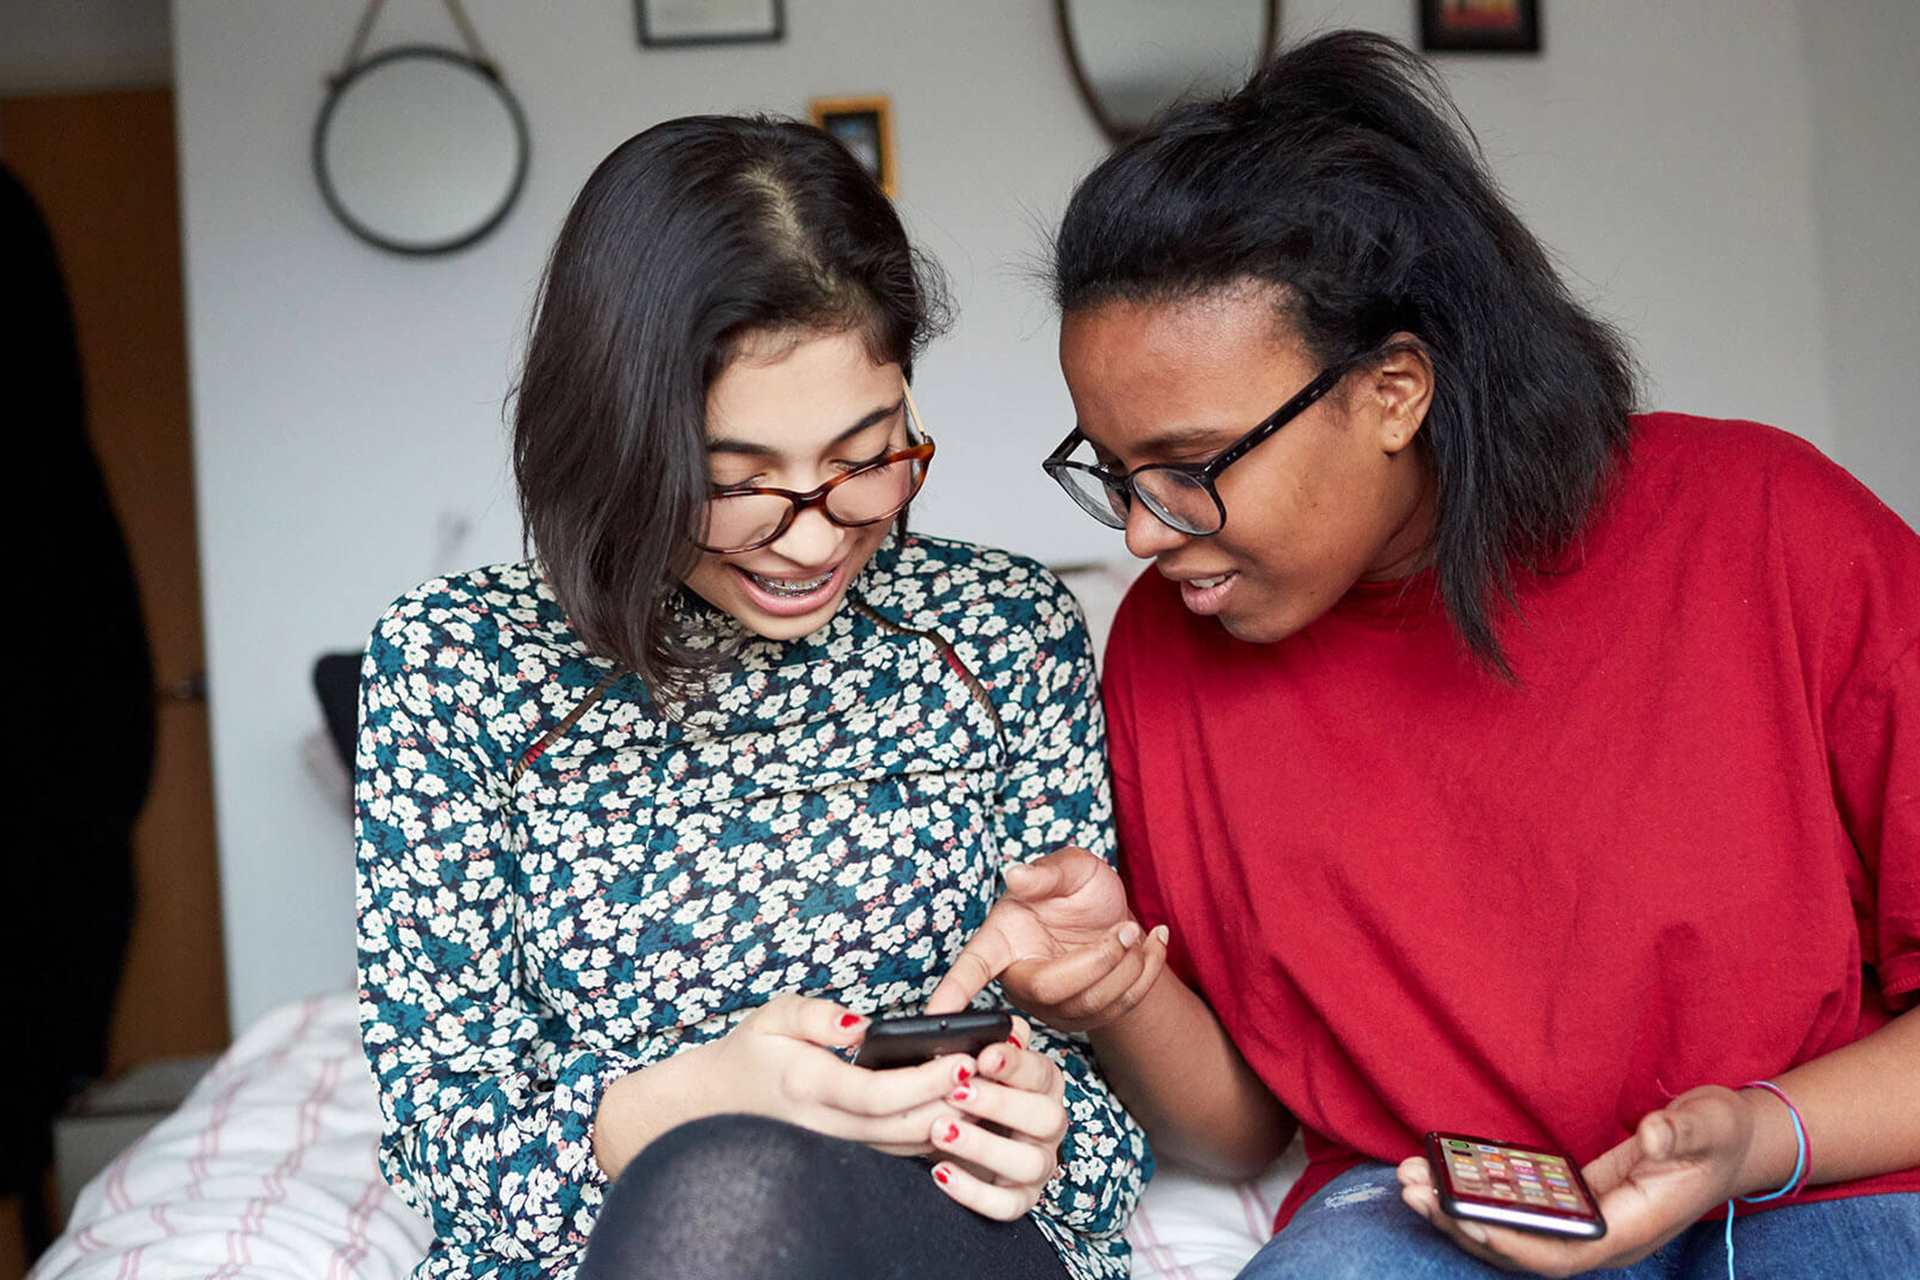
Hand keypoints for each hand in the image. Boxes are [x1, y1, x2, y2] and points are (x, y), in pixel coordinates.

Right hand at [703, 995, 975, 1156]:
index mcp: (811, 1087)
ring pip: (908, 1146)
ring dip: (953, 1120)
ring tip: (991, 1085)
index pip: (878, 1094)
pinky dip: (936, 1132)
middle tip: (995, 1071)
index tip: (962, 1059)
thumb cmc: (752, 1051)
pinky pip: (901, 1150)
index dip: (925, 1081)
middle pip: (905, 1127)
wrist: (718, 1103)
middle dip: (954, 1102)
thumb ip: (816, 1016)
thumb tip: (860, 1025)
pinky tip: (965, 1106)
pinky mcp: (851, 1152)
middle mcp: (829, 1126)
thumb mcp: (774, 1016)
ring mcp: (841, 1146)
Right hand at [925, 848, 1169, 1031]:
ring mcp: (1052, 1006)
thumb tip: (1016, 873)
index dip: (953, 992)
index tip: (933, 1014)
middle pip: (1050, 990)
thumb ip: (1046, 873)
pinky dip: (1148, 973)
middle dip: (1098, 960)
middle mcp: (1020, 979)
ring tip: (1135, 930)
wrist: (1114, 918)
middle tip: (1125, 928)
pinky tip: (1154, 944)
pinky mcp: (1085, 1019)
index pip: (972, 969)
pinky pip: (1122, 1009)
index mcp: (1002, 941)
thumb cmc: (1080, 891)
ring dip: (1128, 966)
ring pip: (1091, 1004)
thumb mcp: (1070, 867)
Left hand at [926, 1016, 1068, 1219]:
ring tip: (939, 1132)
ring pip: (1030, 1163)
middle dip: (1001, 1104)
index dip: (1015, 1065)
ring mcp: (1038, 1164)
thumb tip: (946, 1015)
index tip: (983, 1055)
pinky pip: (1008, 1207)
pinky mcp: (1019, 1199)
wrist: (960, 1139)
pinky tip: (940, 1173)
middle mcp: (1049, 1123)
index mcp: (1043, 1083)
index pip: (1041, 1071)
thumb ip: (970, 1035)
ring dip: (984, 1147)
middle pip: (1047, 1117)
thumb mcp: (970, 1059)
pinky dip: (974, 1193)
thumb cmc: (968, 1091)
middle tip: (957, 1094)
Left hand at [1396, 1086, 1782, 1275]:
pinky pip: (1514, 1210)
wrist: (1727, 1142)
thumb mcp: (1711, 1125)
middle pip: (1520, 1249)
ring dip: (1457, 1209)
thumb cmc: (1718, 1137)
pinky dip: (1476, 1193)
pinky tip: (1439, 1170)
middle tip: (1410, 1188)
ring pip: (1510, 1232)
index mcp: (1630, 1231)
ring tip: (1406, 1177)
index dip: (1514, 1245)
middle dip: (1462, 1223)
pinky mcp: (1571, 1203)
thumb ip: (1682, 1132)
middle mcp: (1601, 1238)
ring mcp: (1583, 1223)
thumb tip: (1653, 1137)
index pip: (1561, 1257)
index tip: (1466, 1219)